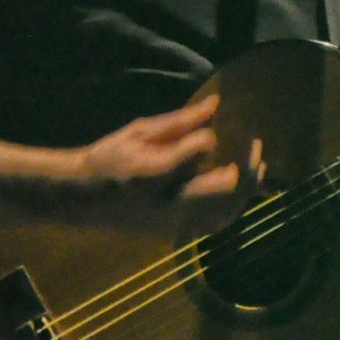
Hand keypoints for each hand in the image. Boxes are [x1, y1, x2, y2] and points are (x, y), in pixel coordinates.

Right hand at [72, 94, 264, 236]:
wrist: (82, 199)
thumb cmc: (108, 158)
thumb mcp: (138, 132)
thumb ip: (179, 122)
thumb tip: (214, 105)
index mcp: (155, 173)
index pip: (198, 152)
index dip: (209, 139)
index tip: (212, 130)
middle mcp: (168, 204)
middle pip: (225, 191)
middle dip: (246, 168)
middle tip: (256, 147)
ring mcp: (174, 225)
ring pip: (224, 214)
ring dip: (245, 192)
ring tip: (257, 170)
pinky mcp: (175, 234)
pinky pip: (213, 225)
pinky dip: (230, 208)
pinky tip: (236, 192)